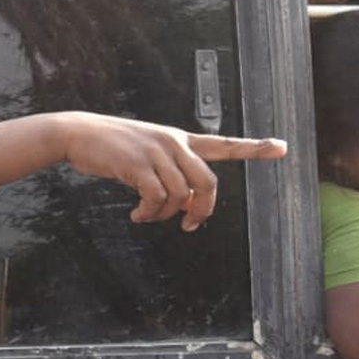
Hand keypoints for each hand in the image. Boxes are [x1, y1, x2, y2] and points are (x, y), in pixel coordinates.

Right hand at [63, 114, 286, 230]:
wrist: (77, 133)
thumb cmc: (111, 147)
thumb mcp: (146, 152)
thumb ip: (169, 172)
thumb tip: (184, 206)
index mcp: (179, 139)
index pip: (223, 144)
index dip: (254, 148)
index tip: (281, 146)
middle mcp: (174, 143)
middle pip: (208, 183)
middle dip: (202, 211)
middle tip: (189, 224)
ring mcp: (157, 152)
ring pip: (181, 196)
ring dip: (165, 215)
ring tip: (145, 214)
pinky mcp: (138, 164)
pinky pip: (157, 199)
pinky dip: (149, 213)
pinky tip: (136, 214)